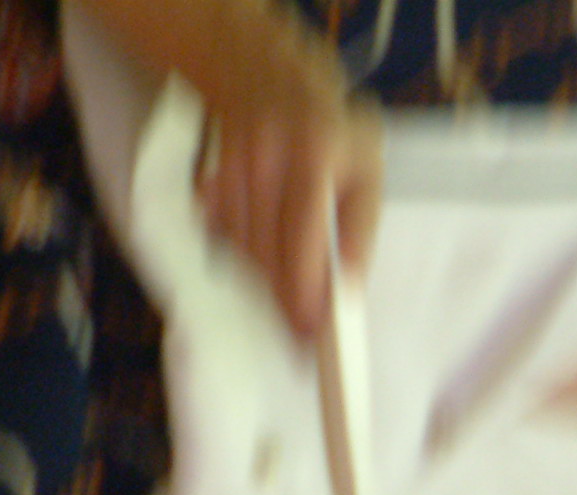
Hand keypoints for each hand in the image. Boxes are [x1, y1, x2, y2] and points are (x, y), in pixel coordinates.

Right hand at [195, 52, 381, 339]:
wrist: (261, 76)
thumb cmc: (331, 131)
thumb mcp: (368, 168)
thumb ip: (362, 228)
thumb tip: (348, 288)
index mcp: (314, 150)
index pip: (301, 232)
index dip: (301, 285)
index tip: (307, 329)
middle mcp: (266, 156)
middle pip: (268, 253)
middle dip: (285, 301)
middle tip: (300, 337)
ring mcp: (230, 170)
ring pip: (245, 253)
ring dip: (267, 283)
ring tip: (290, 293)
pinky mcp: (207, 185)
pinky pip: (225, 242)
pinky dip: (246, 258)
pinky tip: (265, 247)